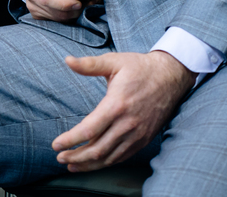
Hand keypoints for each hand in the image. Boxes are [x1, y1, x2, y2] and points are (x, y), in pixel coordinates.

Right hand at [24, 0, 107, 21]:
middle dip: (76, 8)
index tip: (79, 2)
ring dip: (74, 12)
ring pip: (58, 18)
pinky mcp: (36, 13)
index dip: (64, 4)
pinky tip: (73, 4)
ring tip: (84, 0)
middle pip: (55, 11)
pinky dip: (68, 15)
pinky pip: (55, 21)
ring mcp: (32, 5)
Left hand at [52, 50, 195, 172]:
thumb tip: (68, 60)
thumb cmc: (140, 68)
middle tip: (60, 158)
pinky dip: (106, 163)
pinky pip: (123, 157)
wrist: (170, 77)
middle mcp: (127, 123)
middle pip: (97, 149)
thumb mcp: (114, 61)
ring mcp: (137, 134)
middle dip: (76, 157)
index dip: (70, 140)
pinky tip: (94, 163)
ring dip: (89, 164)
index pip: (89, 130)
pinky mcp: (144, 139)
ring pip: (109, 157)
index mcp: (117, 104)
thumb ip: (89, 64)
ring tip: (72, 165)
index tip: (56, 145)